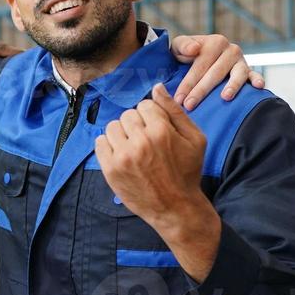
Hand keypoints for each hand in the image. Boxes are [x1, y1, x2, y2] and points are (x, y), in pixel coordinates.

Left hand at [94, 83, 220, 278]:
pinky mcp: (110, 168)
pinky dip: (108, 145)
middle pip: (127, 115)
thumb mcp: (194, 138)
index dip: (151, 116)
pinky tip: (122, 155)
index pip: (144, 105)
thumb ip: (175, 111)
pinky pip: (100, 142)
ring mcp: (123, 155)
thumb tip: (157, 87)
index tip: (156, 130)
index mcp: (162, 131)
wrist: (176, 207)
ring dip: (121, 134)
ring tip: (133, 148)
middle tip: (146, 142)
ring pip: (112, 126)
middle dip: (136, 125)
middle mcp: (140, 141)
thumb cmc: (187, 171)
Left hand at [169, 34, 263, 109]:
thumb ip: (183, 45)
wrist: (198, 57)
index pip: (200, 65)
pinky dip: (258, 80)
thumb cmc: (186, 55)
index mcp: (214, 42)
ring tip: (225, 97)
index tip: (178, 99)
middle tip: (189, 105)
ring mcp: (241, 61)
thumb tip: (194, 49)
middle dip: (201, 91)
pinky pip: (255, 75)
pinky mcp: (249, 71)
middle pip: (216, 72)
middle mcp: (231, 50)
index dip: (188, 82)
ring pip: (238, 74)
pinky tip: (258, 86)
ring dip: (233, 85)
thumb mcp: (179, 46)